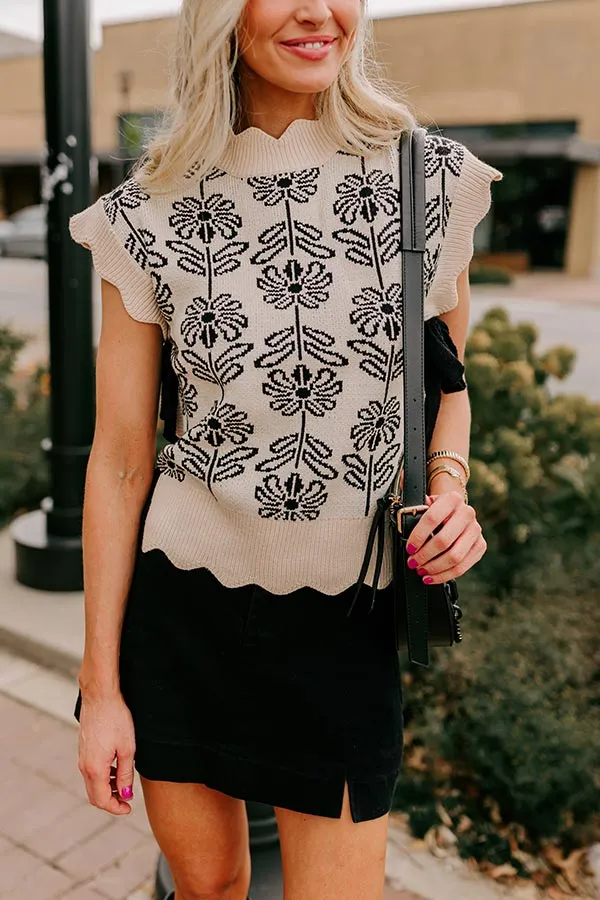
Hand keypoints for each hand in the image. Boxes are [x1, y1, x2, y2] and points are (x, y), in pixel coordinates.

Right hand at [77, 691, 135, 814]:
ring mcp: (82, 757)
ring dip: (107, 789)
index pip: (102, 800)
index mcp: (95, 769)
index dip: (116, 808)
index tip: (128, 808)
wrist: (100, 696)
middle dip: (111, 801)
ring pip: (93, 783)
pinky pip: (91, 771)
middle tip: (127, 801)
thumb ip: (125, 775)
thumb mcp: (127, 749)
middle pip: (95, 795)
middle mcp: (84, 766)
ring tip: (125, 784)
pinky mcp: (84, 749)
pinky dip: (103, 777)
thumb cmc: (116, 719)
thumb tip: (125, 795)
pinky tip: (116, 769)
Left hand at [404, 491, 486, 584]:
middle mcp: (467, 513)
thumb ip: (416, 511)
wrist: (456, 511)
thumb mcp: (426, 505)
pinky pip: (462, 566)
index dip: (418, 536)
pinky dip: (445, 575)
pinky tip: (432, 577)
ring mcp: (476, 530)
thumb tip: (404, 521)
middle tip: (413, 562)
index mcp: (452, 499)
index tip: (409, 548)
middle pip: (443, 541)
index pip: (432, 518)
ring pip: (454, 557)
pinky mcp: (480, 545)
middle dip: (424, 555)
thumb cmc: (437, 511)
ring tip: (421, 570)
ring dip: (434, 567)